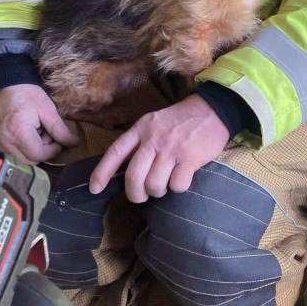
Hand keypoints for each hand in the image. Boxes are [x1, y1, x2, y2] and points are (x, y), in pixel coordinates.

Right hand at [0, 84, 78, 163]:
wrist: (8, 84)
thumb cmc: (28, 94)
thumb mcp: (48, 110)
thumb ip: (60, 130)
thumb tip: (74, 143)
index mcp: (18, 132)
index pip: (38, 155)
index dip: (53, 150)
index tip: (59, 140)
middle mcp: (5, 141)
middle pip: (30, 160)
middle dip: (44, 150)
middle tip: (48, 132)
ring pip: (23, 158)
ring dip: (34, 148)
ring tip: (37, 130)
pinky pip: (14, 152)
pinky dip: (24, 146)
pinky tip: (28, 131)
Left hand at [89, 94, 229, 202]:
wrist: (212, 110)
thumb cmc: (181, 120)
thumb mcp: (154, 123)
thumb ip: (139, 142)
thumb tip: (122, 169)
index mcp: (142, 128)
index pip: (115, 152)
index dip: (102, 172)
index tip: (94, 189)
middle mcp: (153, 139)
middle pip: (133, 177)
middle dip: (135, 194)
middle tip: (143, 195)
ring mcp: (172, 149)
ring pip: (154, 185)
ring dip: (159, 191)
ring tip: (166, 183)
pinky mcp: (190, 158)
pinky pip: (177, 185)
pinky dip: (178, 188)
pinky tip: (182, 178)